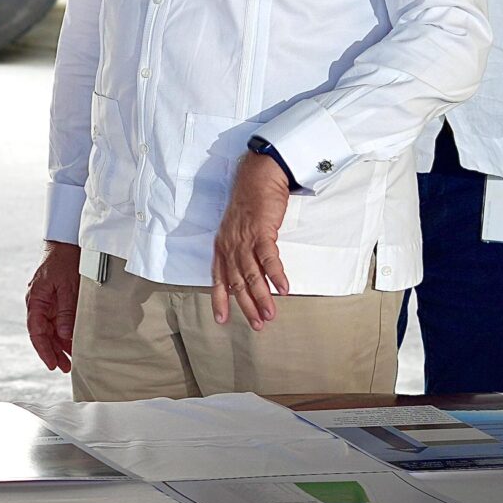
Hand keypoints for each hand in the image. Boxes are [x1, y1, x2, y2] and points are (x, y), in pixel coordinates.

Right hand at [25, 241, 82, 371]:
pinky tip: (71, 343)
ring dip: (59, 345)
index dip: (43, 349)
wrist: (66, 245)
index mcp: (36, 300)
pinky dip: (63, 334)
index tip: (52, 364)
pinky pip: (57, 322)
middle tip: (65, 368)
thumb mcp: (68, 287)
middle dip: (52, 352)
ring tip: (70, 361)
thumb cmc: (64, 262)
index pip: (36, 331)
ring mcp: (46, 303)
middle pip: (42, 334)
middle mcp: (38, 304)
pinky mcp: (55, 301)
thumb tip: (65, 334)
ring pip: (50, 330)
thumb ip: (66, 311)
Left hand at [210, 153, 292, 329]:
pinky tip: (284, 289)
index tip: (222, 320)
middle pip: (236, 282)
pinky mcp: (260, 231)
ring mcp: (244, 239)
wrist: (258, 177)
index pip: (218, 279)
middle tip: (257, 325)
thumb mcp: (236, 230)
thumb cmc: (250, 204)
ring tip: (270, 315)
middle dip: (246, 306)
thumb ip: (238, 251)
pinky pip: (269, 258)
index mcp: (222, 247)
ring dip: (262, 297)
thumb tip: (245, 273)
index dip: (220, 300)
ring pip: (252, 274)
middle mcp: (229, 245)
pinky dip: (276, 275)